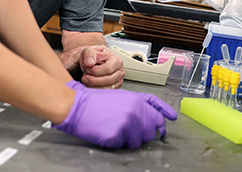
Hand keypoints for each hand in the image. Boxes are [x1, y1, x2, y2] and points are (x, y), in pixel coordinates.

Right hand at [54, 81, 177, 147]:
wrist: (78, 106)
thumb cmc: (99, 101)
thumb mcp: (124, 96)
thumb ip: (143, 104)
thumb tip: (162, 116)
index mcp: (138, 102)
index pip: (158, 117)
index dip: (160, 125)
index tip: (163, 130)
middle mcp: (134, 113)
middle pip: (149, 132)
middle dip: (142, 133)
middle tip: (129, 129)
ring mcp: (125, 125)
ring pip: (137, 142)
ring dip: (129, 139)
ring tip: (116, 128)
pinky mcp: (115, 137)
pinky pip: (122, 146)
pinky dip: (116, 142)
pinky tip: (108, 132)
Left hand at [59, 45, 124, 88]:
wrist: (89, 64)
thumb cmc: (91, 58)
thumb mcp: (88, 51)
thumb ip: (89, 54)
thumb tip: (90, 63)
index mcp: (116, 60)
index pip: (109, 69)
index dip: (96, 71)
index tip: (88, 69)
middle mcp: (119, 71)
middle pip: (109, 80)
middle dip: (94, 80)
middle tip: (85, 76)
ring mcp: (118, 81)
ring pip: (107, 88)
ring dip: (94, 86)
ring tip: (86, 80)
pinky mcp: (113, 88)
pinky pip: (105, 93)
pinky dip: (96, 90)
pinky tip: (90, 85)